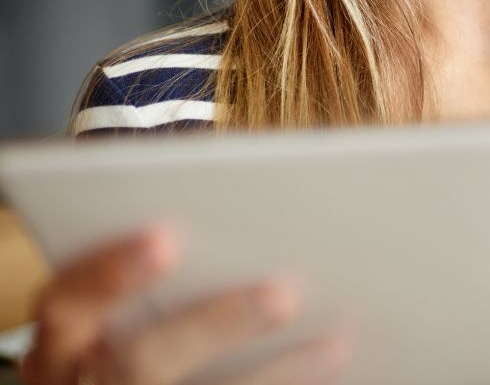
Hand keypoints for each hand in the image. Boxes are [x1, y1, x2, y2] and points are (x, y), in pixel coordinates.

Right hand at [20, 227, 351, 384]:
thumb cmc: (147, 324)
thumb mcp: (129, 304)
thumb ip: (176, 266)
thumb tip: (259, 209)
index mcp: (66, 342)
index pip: (67, 304)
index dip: (109, 272)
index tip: (167, 237)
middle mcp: (85, 383)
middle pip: (139, 363)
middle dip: (214, 324)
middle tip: (285, 293)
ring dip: (276, 375)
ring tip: (337, 343)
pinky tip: (333, 363)